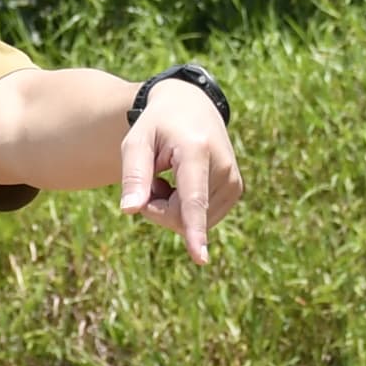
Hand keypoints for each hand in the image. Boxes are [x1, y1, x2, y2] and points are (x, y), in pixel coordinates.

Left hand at [121, 87, 242, 262]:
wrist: (192, 106)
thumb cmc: (158, 125)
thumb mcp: (136, 141)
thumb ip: (133, 175)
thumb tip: (129, 209)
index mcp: (195, 152)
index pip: (192, 199)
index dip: (194, 231)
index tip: (200, 258)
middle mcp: (222, 168)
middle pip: (180, 217)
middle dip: (157, 208)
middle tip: (152, 178)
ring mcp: (233, 181)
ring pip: (190, 222)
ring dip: (171, 208)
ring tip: (171, 176)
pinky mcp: (236, 191)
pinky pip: (201, 219)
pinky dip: (184, 209)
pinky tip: (183, 183)